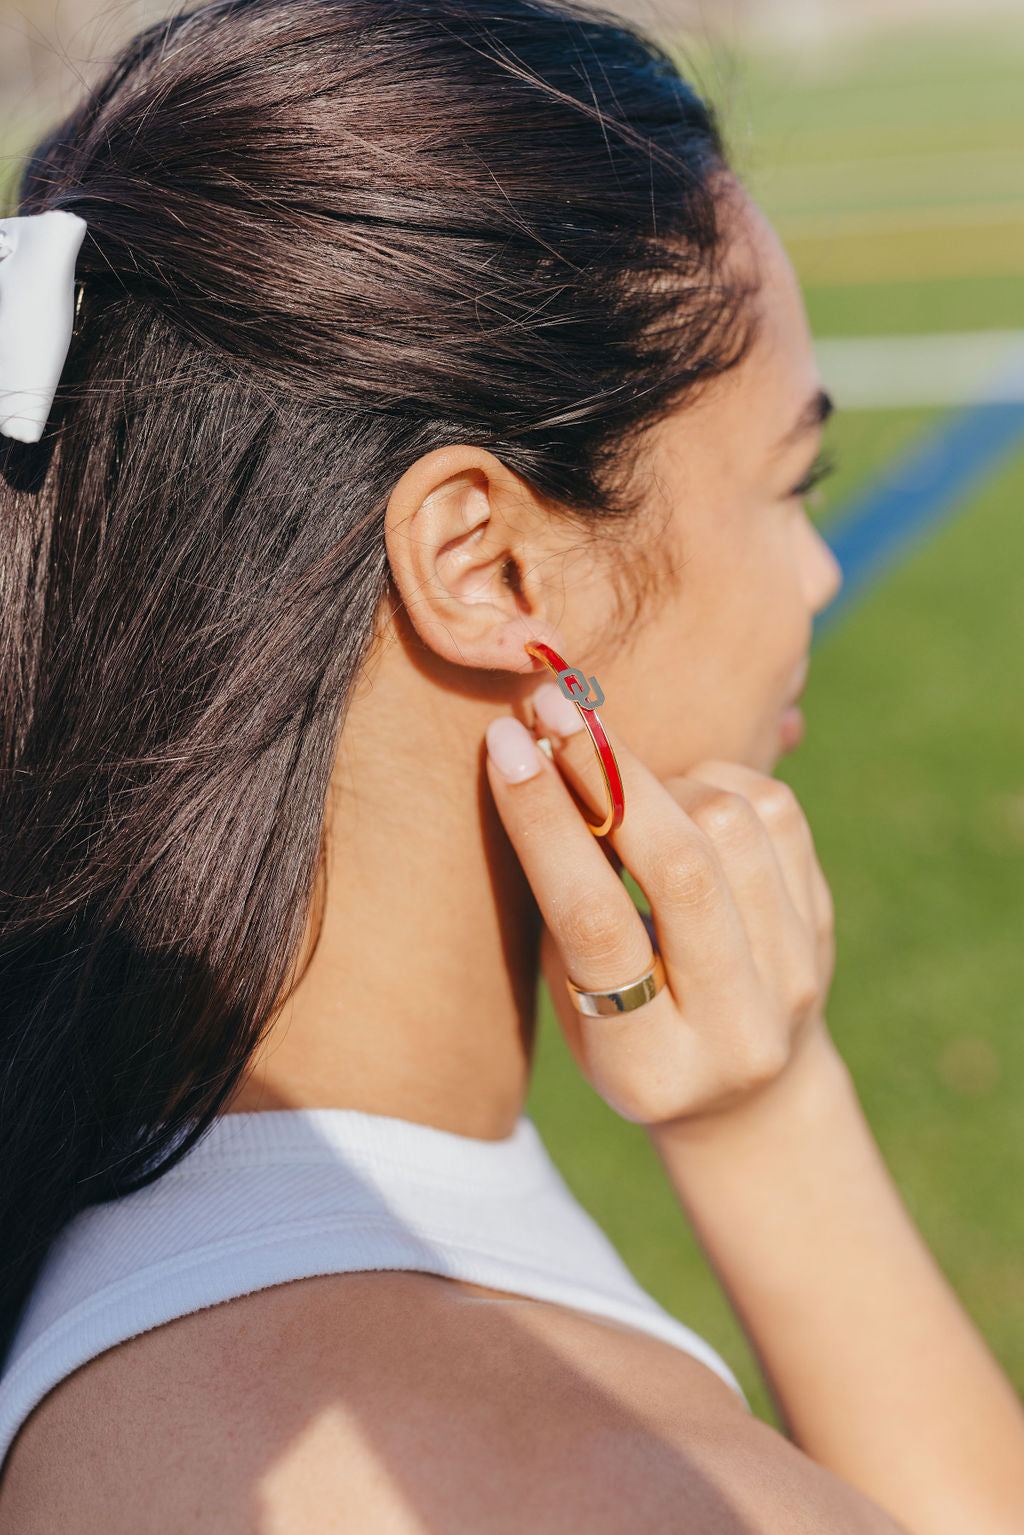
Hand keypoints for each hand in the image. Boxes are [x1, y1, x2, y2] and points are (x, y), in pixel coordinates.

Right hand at [484, 694, 836, 1128]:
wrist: (744, 1095)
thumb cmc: (620, 1035)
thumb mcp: (572, 1003)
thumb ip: (564, 906)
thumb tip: (543, 762)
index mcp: (648, 1066)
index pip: (595, 924)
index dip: (547, 825)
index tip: (505, 744)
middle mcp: (737, 1028)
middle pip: (678, 868)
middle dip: (606, 772)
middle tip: (551, 706)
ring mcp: (796, 975)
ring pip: (732, 825)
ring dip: (660, 781)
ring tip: (619, 787)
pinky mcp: (822, 923)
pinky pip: (774, 811)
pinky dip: (714, 779)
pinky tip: (679, 796)